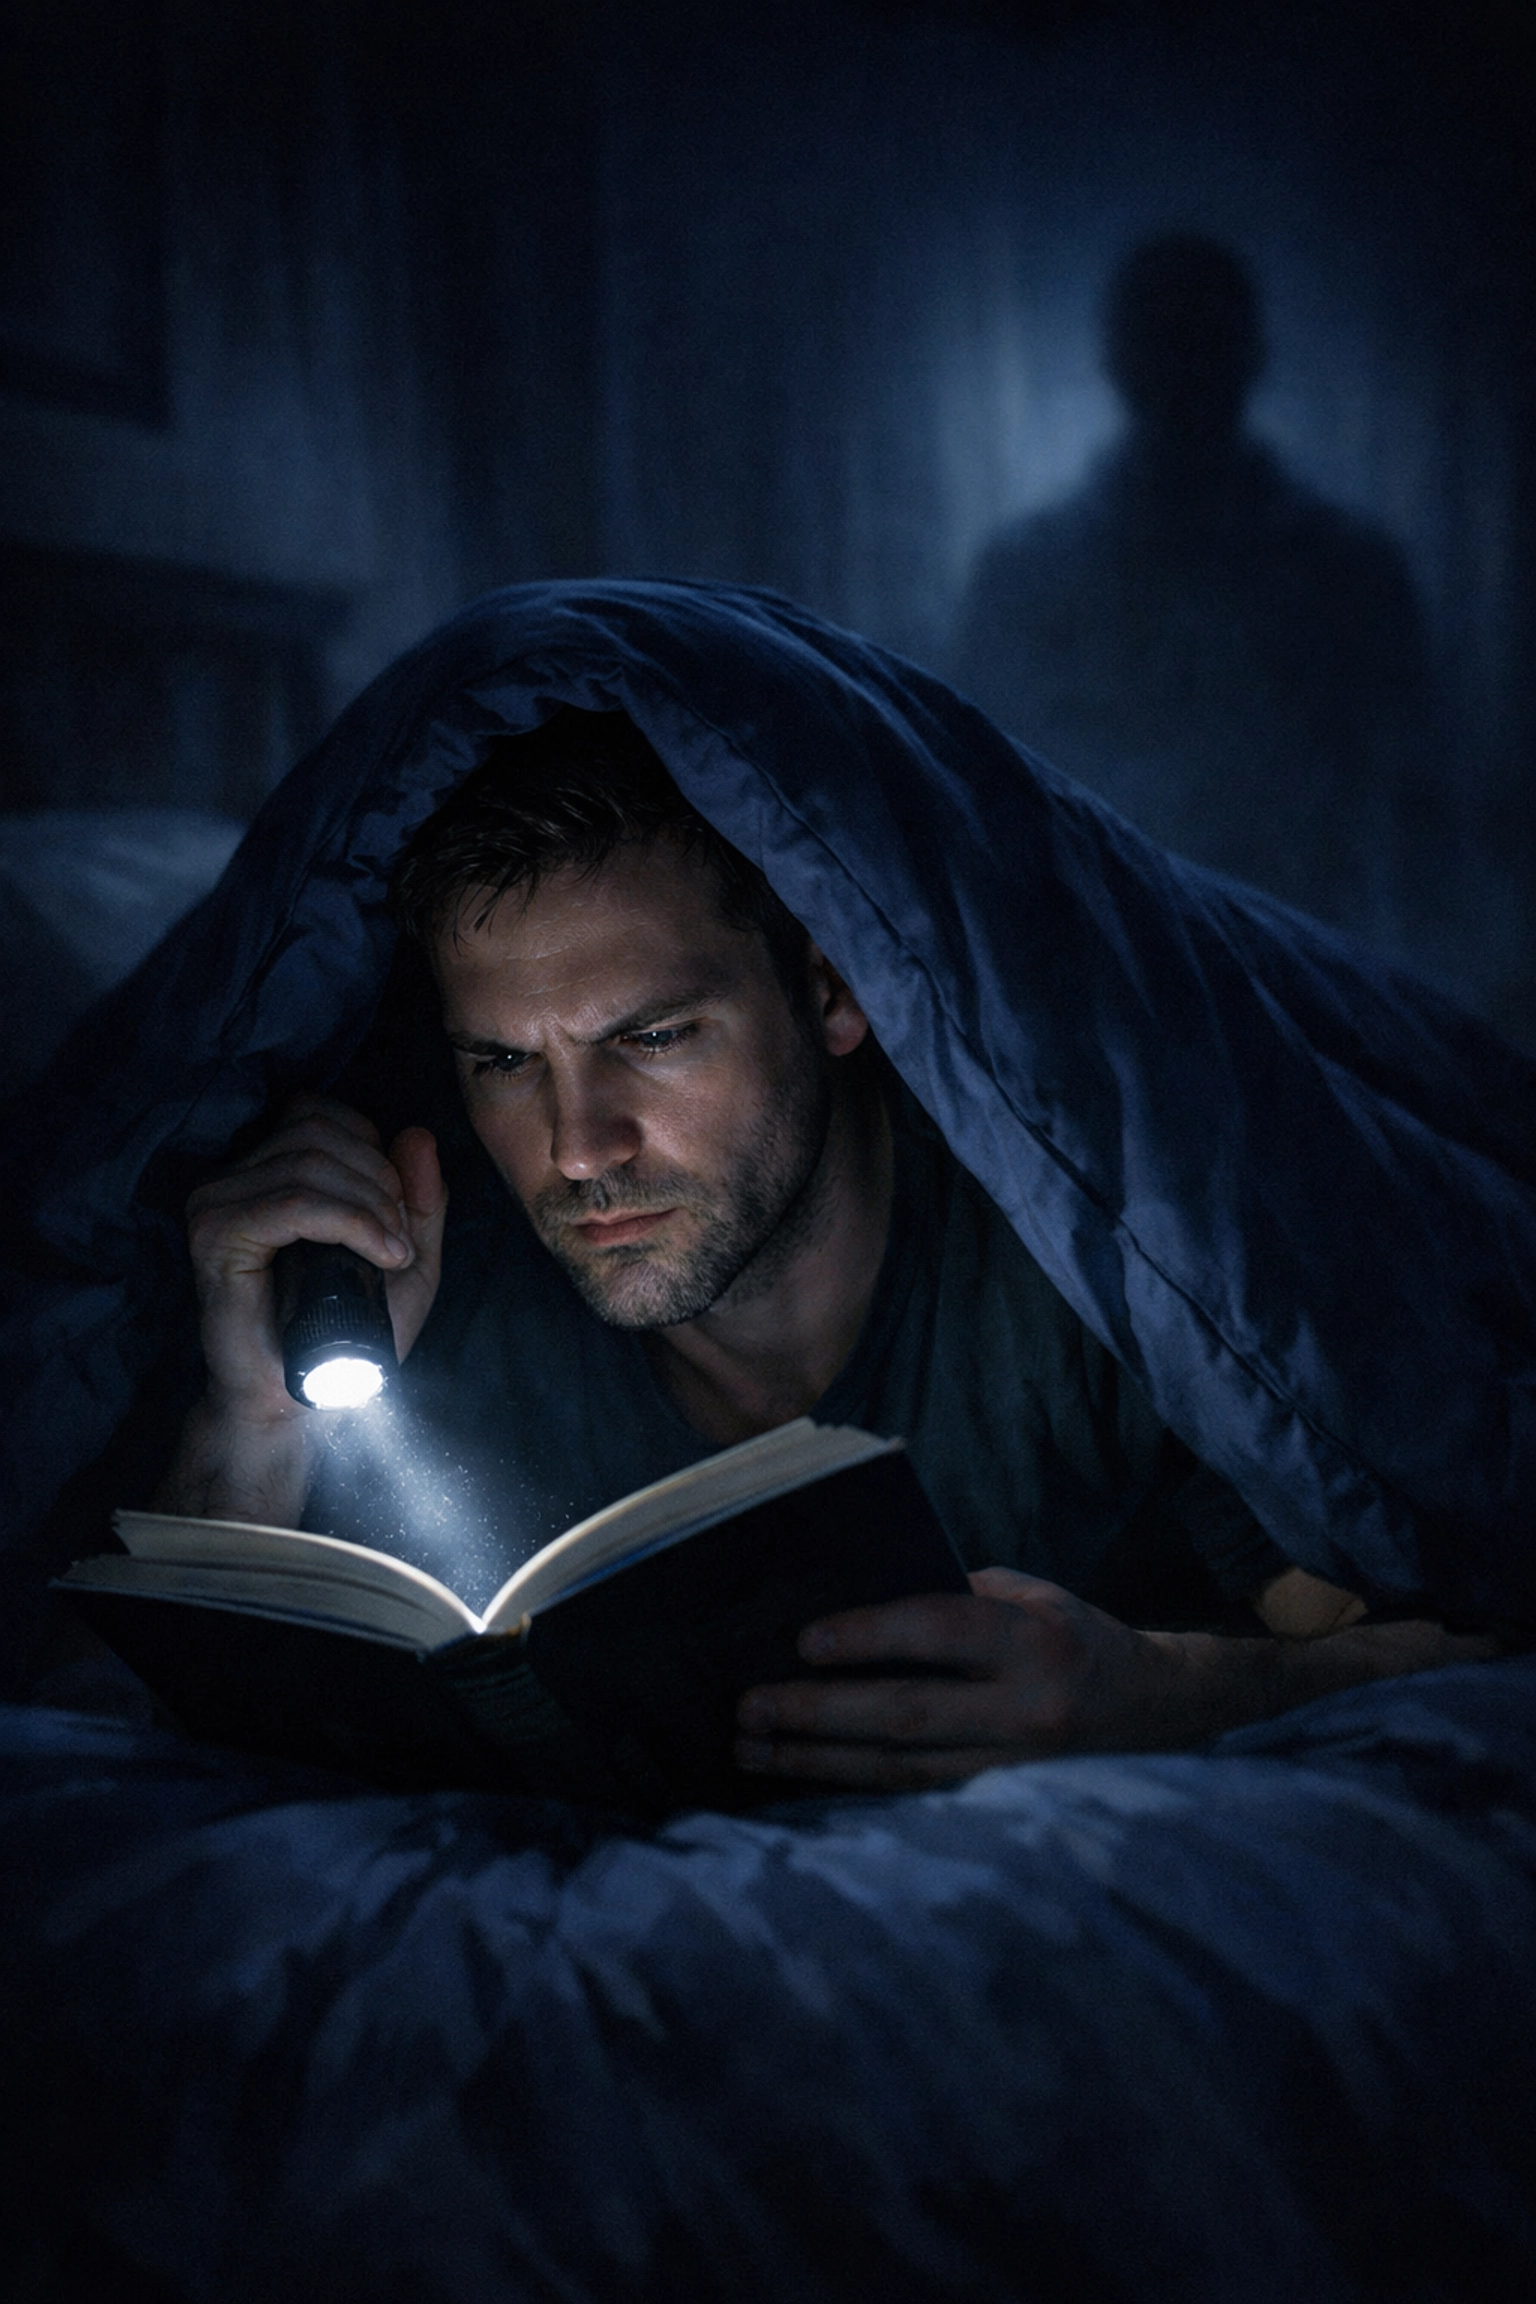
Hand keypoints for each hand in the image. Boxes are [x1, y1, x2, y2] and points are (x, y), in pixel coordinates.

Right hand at [185, 1096, 446, 1416]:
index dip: (374, 1151)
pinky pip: (294, 1203)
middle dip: (380, 1180)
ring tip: (394, 1254)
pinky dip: (351, 1223)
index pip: (319, 1112)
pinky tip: (383, 1256)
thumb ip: (421, 1201)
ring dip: (371, 1205)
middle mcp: (230, 1176)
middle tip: (402, 1241)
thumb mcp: (407, 1262)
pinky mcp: (216, 1237)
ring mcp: (215, 1203)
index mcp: (263, 1169)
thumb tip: (418, 1133)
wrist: (297, 1398)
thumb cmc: (347, 1333)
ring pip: (309, 1163)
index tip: (402, 1214)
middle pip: (316, 1131)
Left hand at [734, 1567, 1185, 1789]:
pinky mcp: (1004, 1803)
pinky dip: (854, 1784)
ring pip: (903, 1771)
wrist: (1153, 1710)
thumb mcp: (1027, 1593)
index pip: (941, 1631)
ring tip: (754, 1748)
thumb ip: (952, 1596)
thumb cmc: (1072, 1633)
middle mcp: (1028, 1709)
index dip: (870, 1637)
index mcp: (1035, 1639)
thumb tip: (853, 1601)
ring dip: (819, 1762)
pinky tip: (803, 1774)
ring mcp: (1017, 1768)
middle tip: (751, 1707)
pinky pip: (917, 1796)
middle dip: (820, 1715)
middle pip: (908, 1717)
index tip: (803, 1642)